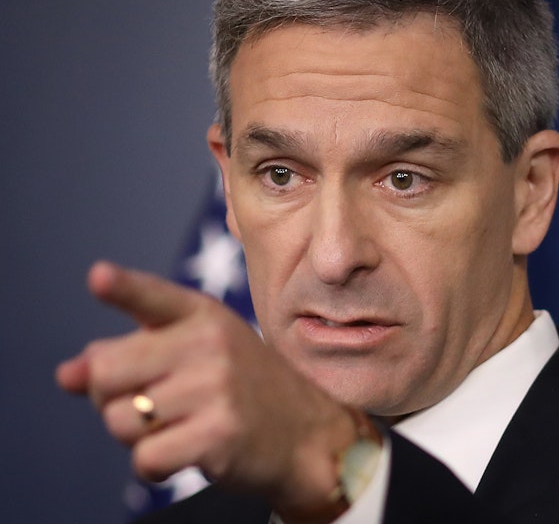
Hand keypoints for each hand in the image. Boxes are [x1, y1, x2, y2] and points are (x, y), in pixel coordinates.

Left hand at [56, 261, 359, 521]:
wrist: (309, 433)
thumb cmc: (241, 390)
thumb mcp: (196, 355)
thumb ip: (131, 356)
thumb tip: (66, 375)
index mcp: (203, 315)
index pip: (153, 297)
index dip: (122, 287)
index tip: (98, 277)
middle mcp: (210, 344)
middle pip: (107, 372)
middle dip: (110, 398)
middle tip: (150, 404)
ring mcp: (216, 388)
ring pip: (119, 421)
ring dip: (135, 436)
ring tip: (178, 426)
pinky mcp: (219, 434)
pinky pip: (145, 459)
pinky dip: (155, 466)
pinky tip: (187, 453)